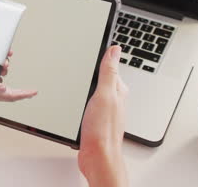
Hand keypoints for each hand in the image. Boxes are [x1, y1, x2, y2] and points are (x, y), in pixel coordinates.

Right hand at [78, 46, 128, 186]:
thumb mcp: (105, 94)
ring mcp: (104, 109)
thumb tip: (115, 50)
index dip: (105, 55)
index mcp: (117, 90)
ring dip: (89, 83)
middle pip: (104, 77)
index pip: (111, 66)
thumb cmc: (102, 129)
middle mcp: (113, 98)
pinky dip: (84, 97)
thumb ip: (109, 72)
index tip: (99, 41)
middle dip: (97, 67)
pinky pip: (90, 102)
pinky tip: (80, 97)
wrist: (97, 156)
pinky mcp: (95, 118)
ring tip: (86, 71)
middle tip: (93, 52)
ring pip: (96, 89)